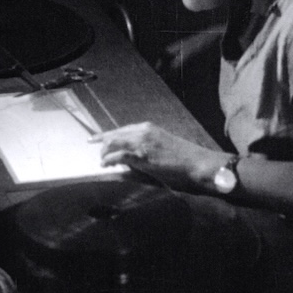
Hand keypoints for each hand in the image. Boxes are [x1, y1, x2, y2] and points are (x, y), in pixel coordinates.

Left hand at [90, 122, 226, 189]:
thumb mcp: (162, 146)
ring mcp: (143, 143)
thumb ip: (146, 148)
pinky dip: (109, 160)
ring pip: (114, 143)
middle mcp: (144, 131)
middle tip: (96, 151)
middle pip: (114, 134)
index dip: (106, 134)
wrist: (197, 162)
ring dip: (105, 153)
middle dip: (102, 142)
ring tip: (103, 161)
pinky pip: (119, 156)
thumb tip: (130, 159)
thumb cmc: (183, 158)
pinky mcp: (143, 156)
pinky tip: (106, 165)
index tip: (95, 138)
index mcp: (149, 128)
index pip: (122, 129)